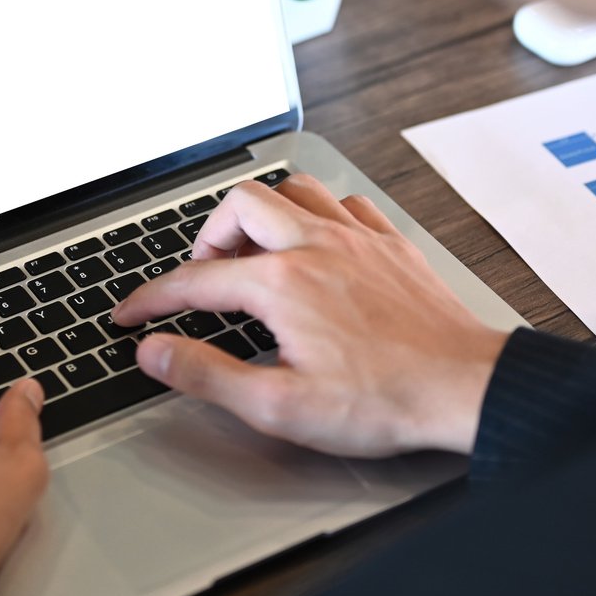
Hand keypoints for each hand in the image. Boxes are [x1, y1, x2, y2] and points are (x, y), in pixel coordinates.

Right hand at [113, 175, 508, 456]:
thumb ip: (206, 374)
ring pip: (295, 189)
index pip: (194, 280)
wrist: (464, 388)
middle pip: (241, 205)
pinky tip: (319, 246)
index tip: (131, 314)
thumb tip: (155, 353)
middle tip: (204, 274)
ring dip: (265, 214)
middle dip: (209, 235)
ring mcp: (358, 239)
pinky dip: (321, 216)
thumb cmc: (383, 400)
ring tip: (255, 253)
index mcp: (281, 284)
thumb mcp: (278, 405)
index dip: (152, 299)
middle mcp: (316, 246)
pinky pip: (347, 205)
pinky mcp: (392, 246)